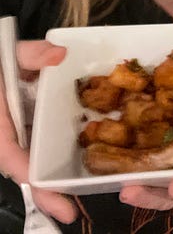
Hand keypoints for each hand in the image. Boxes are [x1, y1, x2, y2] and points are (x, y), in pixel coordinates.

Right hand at [0, 40, 76, 223]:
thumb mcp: (10, 54)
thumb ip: (31, 53)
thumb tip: (59, 54)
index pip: (11, 154)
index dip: (31, 176)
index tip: (49, 193)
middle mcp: (6, 131)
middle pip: (23, 166)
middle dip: (43, 191)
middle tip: (68, 211)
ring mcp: (15, 130)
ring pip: (31, 159)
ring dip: (49, 178)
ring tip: (74, 196)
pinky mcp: (24, 125)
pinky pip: (37, 145)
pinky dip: (53, 156)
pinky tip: (74, 161)